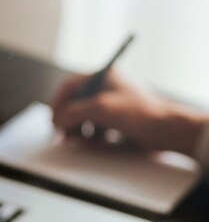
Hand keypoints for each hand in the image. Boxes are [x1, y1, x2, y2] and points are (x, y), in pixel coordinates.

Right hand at [51, 69, 208, 156]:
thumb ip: (74, 112)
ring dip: (80, 132)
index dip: (59, 102)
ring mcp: (111, 107)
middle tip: (64, 135)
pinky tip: (100, 144)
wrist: (167, 131)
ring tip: (82, 141)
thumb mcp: (100, 108)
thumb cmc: (139, 113)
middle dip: (68, 121)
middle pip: (75, 104)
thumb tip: (58, 121)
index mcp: (102, 76)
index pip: (71, 86)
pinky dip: (94, 139)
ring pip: (84, 120)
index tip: (53, 119)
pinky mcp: (117, 123)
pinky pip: (96, 131)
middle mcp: (105, 89)